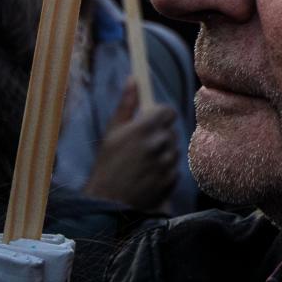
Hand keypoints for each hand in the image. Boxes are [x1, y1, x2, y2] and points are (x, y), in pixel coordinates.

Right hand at [83, 82, 178, 209]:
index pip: (169, 111)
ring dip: (163, 153)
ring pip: (174, 150)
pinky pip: (175, 168)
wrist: (107, 202)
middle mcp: (160, 143)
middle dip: (159, 135)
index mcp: (145, 127)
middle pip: (171, 131)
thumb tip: (134, 79)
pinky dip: (165, 170)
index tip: (150, 122)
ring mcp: (168, 163)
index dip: (160, 115)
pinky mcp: (172, 180)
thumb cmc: (106, 164)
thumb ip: (126, 103)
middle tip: (140, 147)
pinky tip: (147, 176)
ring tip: (142, 164)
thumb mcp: (112, 131)